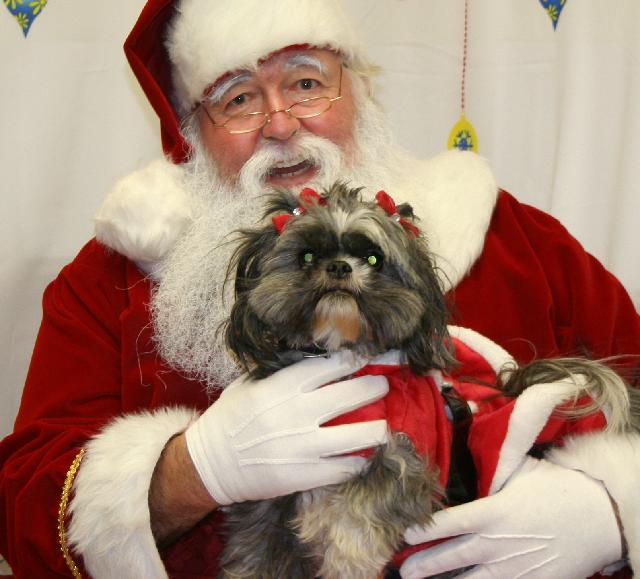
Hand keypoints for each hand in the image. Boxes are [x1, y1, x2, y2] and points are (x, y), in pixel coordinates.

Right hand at [185, 351, 388, 504]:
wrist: (210, 463)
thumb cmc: (230, 417)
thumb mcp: (249, 383)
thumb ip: (280, 370)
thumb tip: (315, 357)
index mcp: (283, 385)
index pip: (332, 365)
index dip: (356, 360)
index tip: (368, 359)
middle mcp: (297, 412)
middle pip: (353, 394)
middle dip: (375, 388)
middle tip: (381, 387)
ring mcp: (302, 446)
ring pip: (358, 435)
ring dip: (377, 429)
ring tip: (382, 426)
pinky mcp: (303, 475)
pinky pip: (344, 467)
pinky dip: (358, 461)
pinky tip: (361, 457)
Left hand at [401, 457, 621, 578]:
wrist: (601, 517)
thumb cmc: (559, 487)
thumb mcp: (521, 470)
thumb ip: (492, 472)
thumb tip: (469, 460)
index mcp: (493, 511)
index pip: (448, 522)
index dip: (424, 529)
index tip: (405, 533)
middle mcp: (498, 542)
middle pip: (453, 556)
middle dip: (424, 564)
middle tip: (401, 569)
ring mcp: (515, 566)